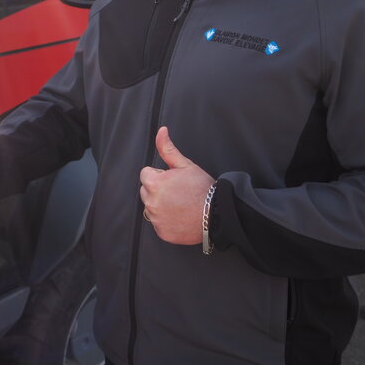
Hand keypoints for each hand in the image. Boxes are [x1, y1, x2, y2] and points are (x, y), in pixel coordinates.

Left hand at [139, 126, 214, 244]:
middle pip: (146, 190)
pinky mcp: (162, 233)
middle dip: (158, 189)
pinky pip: (158, 223)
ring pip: (151, 207)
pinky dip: (166, 220)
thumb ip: (167, 148)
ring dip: (161, 205)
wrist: (218, 215)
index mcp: (154, 183)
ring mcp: (156, 219)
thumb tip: (161, 131)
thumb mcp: (185, 165)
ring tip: (180, 204)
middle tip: (178, 192)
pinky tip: (180, 217)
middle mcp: (151, 203)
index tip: (174, 180)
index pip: (146, 174)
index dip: (160, 175)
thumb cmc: (202, 188)